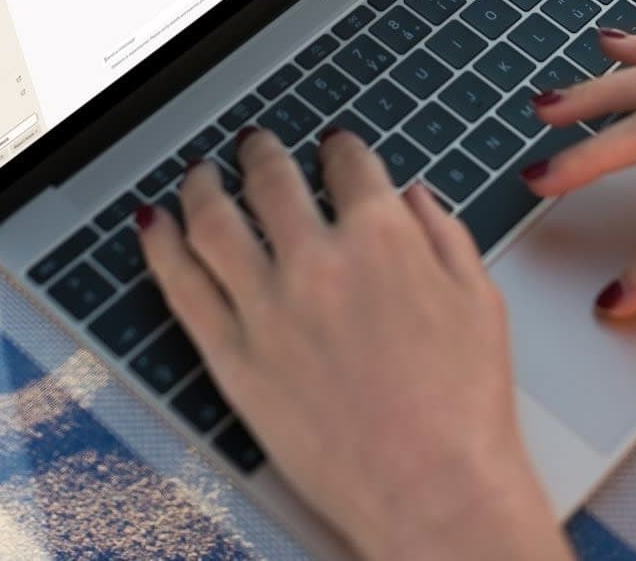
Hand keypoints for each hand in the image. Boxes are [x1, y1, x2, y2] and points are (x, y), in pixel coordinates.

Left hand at [139, 127, 569, 560]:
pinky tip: (155, 227)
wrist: (435, 491)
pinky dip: (161, 247)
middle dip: (261, 152)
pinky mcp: (232, 358)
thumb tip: (415, 197)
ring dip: (201, 185)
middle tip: (254, 144)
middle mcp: (317, 261)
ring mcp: (267, 308)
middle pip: (271, 180)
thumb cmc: (465, 411)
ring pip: (212, 222)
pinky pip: (182, 287)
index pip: (348, 166)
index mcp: (382, 238)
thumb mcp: (480, 302)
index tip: (333, 146)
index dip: (339, 147)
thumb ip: (444, 235)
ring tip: (199, 174)